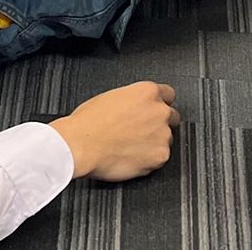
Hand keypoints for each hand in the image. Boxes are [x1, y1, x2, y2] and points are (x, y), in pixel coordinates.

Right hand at [50, 82, 179, 180]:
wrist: (80, 145)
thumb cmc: (87, 123)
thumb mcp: (110, 97)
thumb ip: (131, 101)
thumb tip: (134, 109)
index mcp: (146, 92)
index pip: (168, 94)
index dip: (159, 104)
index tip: (153, 111)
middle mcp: (159, 111)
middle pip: (171, 117)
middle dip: (159, 124)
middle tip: (141, 131)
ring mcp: (162, 135)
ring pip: (166, 139)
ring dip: (154, 142)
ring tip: (131, 146)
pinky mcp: (160, 156)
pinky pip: (160, 158)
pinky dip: (149, 160)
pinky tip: (131, 157)